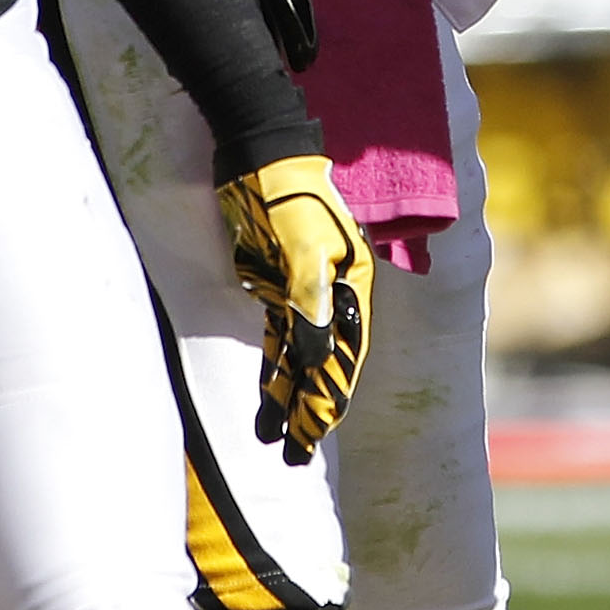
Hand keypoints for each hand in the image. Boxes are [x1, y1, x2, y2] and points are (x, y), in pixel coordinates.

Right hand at [204, 0, 353, 73]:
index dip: (301, 28)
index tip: (309, 56)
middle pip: (263, 15)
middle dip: (278, 44)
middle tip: (290, 73)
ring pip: (234, 14)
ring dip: (249, 41)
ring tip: (259, 67)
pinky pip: (204, 0)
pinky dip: (215, 22)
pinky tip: (218, 42)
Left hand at [219, 153, 373, 462]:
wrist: (259, 153)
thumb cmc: (287, 194)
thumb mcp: (301, 249)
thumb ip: (310, 304)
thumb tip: (314, 360)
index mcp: (351, 286)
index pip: (343, 355)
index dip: (329, 396)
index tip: (315, 433)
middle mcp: (333, 295)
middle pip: (325, 364)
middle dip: (311, 410)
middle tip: (296, 456)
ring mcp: (303, 292)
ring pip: (298, 358)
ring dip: (288, 398)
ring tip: (275, 441)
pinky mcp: (276, 286)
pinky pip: (277, 339)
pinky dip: (271, 370)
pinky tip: (265, 400)